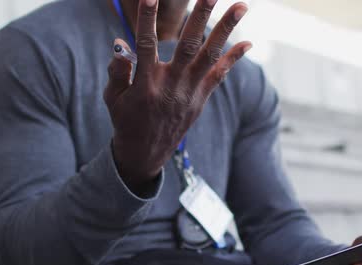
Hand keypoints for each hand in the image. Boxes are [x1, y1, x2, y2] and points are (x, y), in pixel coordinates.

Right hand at [104, 0, 250, 192]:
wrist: (146, 152)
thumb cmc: (126, 120)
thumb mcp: (113, 98)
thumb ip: (118, 71)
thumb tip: (120, 45)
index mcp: (145, 84)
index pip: (146, 45)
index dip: (148, 20)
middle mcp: (172, 86)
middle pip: (189, 45)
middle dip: (201, 16)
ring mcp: (190, 92)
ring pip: (210, 55)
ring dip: (226, 29)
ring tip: (241, 6)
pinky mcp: (201, 98)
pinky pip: (219, 75)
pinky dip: (233, 58)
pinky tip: (248, 42)